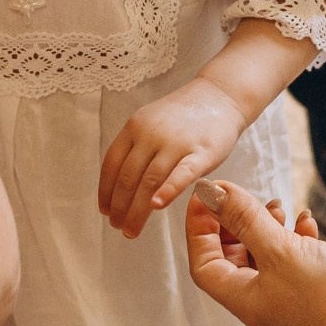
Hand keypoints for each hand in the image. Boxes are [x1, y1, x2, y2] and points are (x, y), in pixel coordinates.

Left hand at [97, 78, 246, 238]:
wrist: (221, 96)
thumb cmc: (184, 117)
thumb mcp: (151, 123)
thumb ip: (136, 148)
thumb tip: (118, 186)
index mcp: (135, 127)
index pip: (112, 165)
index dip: (105, 191)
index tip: (105, 211)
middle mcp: (151, 133)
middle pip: (128, 177)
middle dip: (119, 207)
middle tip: (117, 227)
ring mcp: (177, 142)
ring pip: (149, 181)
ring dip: (137, 210)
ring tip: (132, 230)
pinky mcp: (203, 152)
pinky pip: (182, 174)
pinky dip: (168, 190)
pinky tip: (157, 206)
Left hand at [186, 181, 325, 325]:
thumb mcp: (280, 250)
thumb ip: (245, 220)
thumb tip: (213, 193)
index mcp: (245, 299)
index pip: (204, 263)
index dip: (199, 229)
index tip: (207, 196)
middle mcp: (264, 299)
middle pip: (233, 258)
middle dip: (234, 224)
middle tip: (243, 198)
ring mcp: (292, 294)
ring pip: (265, 254)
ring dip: (266, 227)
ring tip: (279, 206)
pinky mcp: (318, 285)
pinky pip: (295, 257)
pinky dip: (296, 235)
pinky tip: (307, 221)